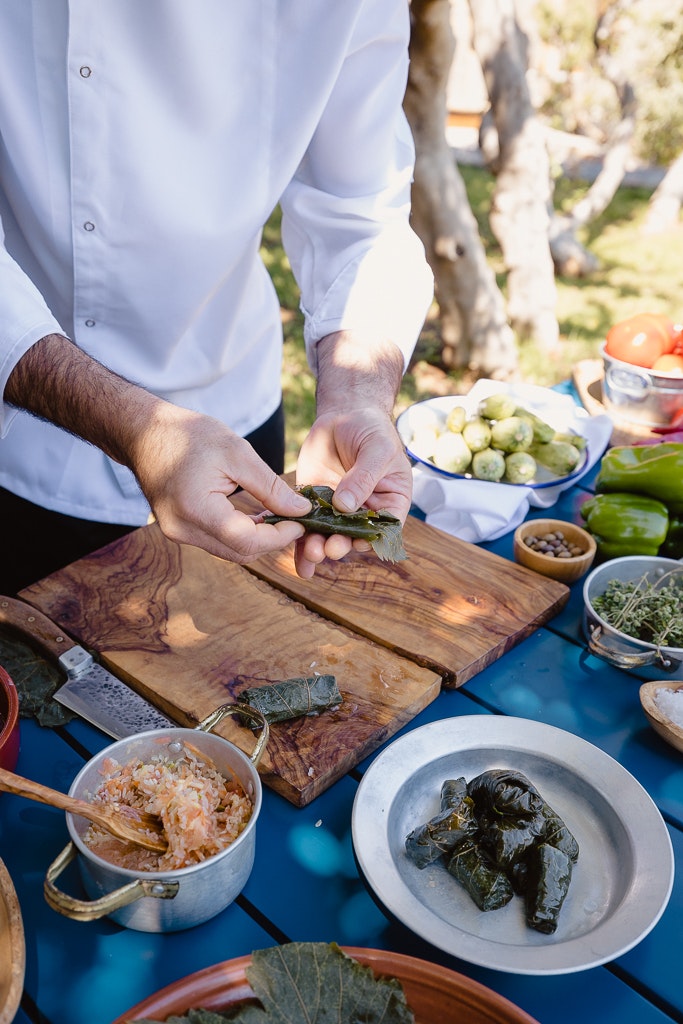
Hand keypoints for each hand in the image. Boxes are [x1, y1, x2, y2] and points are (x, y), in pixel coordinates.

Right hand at [130, 403, 312, 562]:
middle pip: (240, 553)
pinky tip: (256, 515)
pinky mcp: (179, 530)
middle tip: (295, 519)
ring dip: (257, 538)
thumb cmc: (188, 435)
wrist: (144, 432)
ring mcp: (178, 534)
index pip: (247, 541)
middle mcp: (183, 530)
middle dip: (272, 540)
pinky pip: (217, 542)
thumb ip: (270, 487)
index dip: (280, 536)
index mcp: (196, 510)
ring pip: (230, 551)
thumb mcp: (237, 453)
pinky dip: (240, 533)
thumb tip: (301, 511)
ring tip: (278, 515)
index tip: (302, 521)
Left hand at [293, 404, 411, 576]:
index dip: (373, 539)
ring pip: (329, 536)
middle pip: (354, 537)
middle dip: (342, 545)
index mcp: (389, 502)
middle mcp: (364, 512)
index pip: (385, 528)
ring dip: (321, 548)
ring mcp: (337, 511)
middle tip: (330, 548)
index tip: (359, 543)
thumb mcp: (377, 449)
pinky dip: (301, 542)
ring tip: (312, 553)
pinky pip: (307, 526)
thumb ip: (364, 476)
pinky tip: (299, 563)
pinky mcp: (313, 505)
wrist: (344, 415)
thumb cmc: (371, 430)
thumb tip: (346, 506)